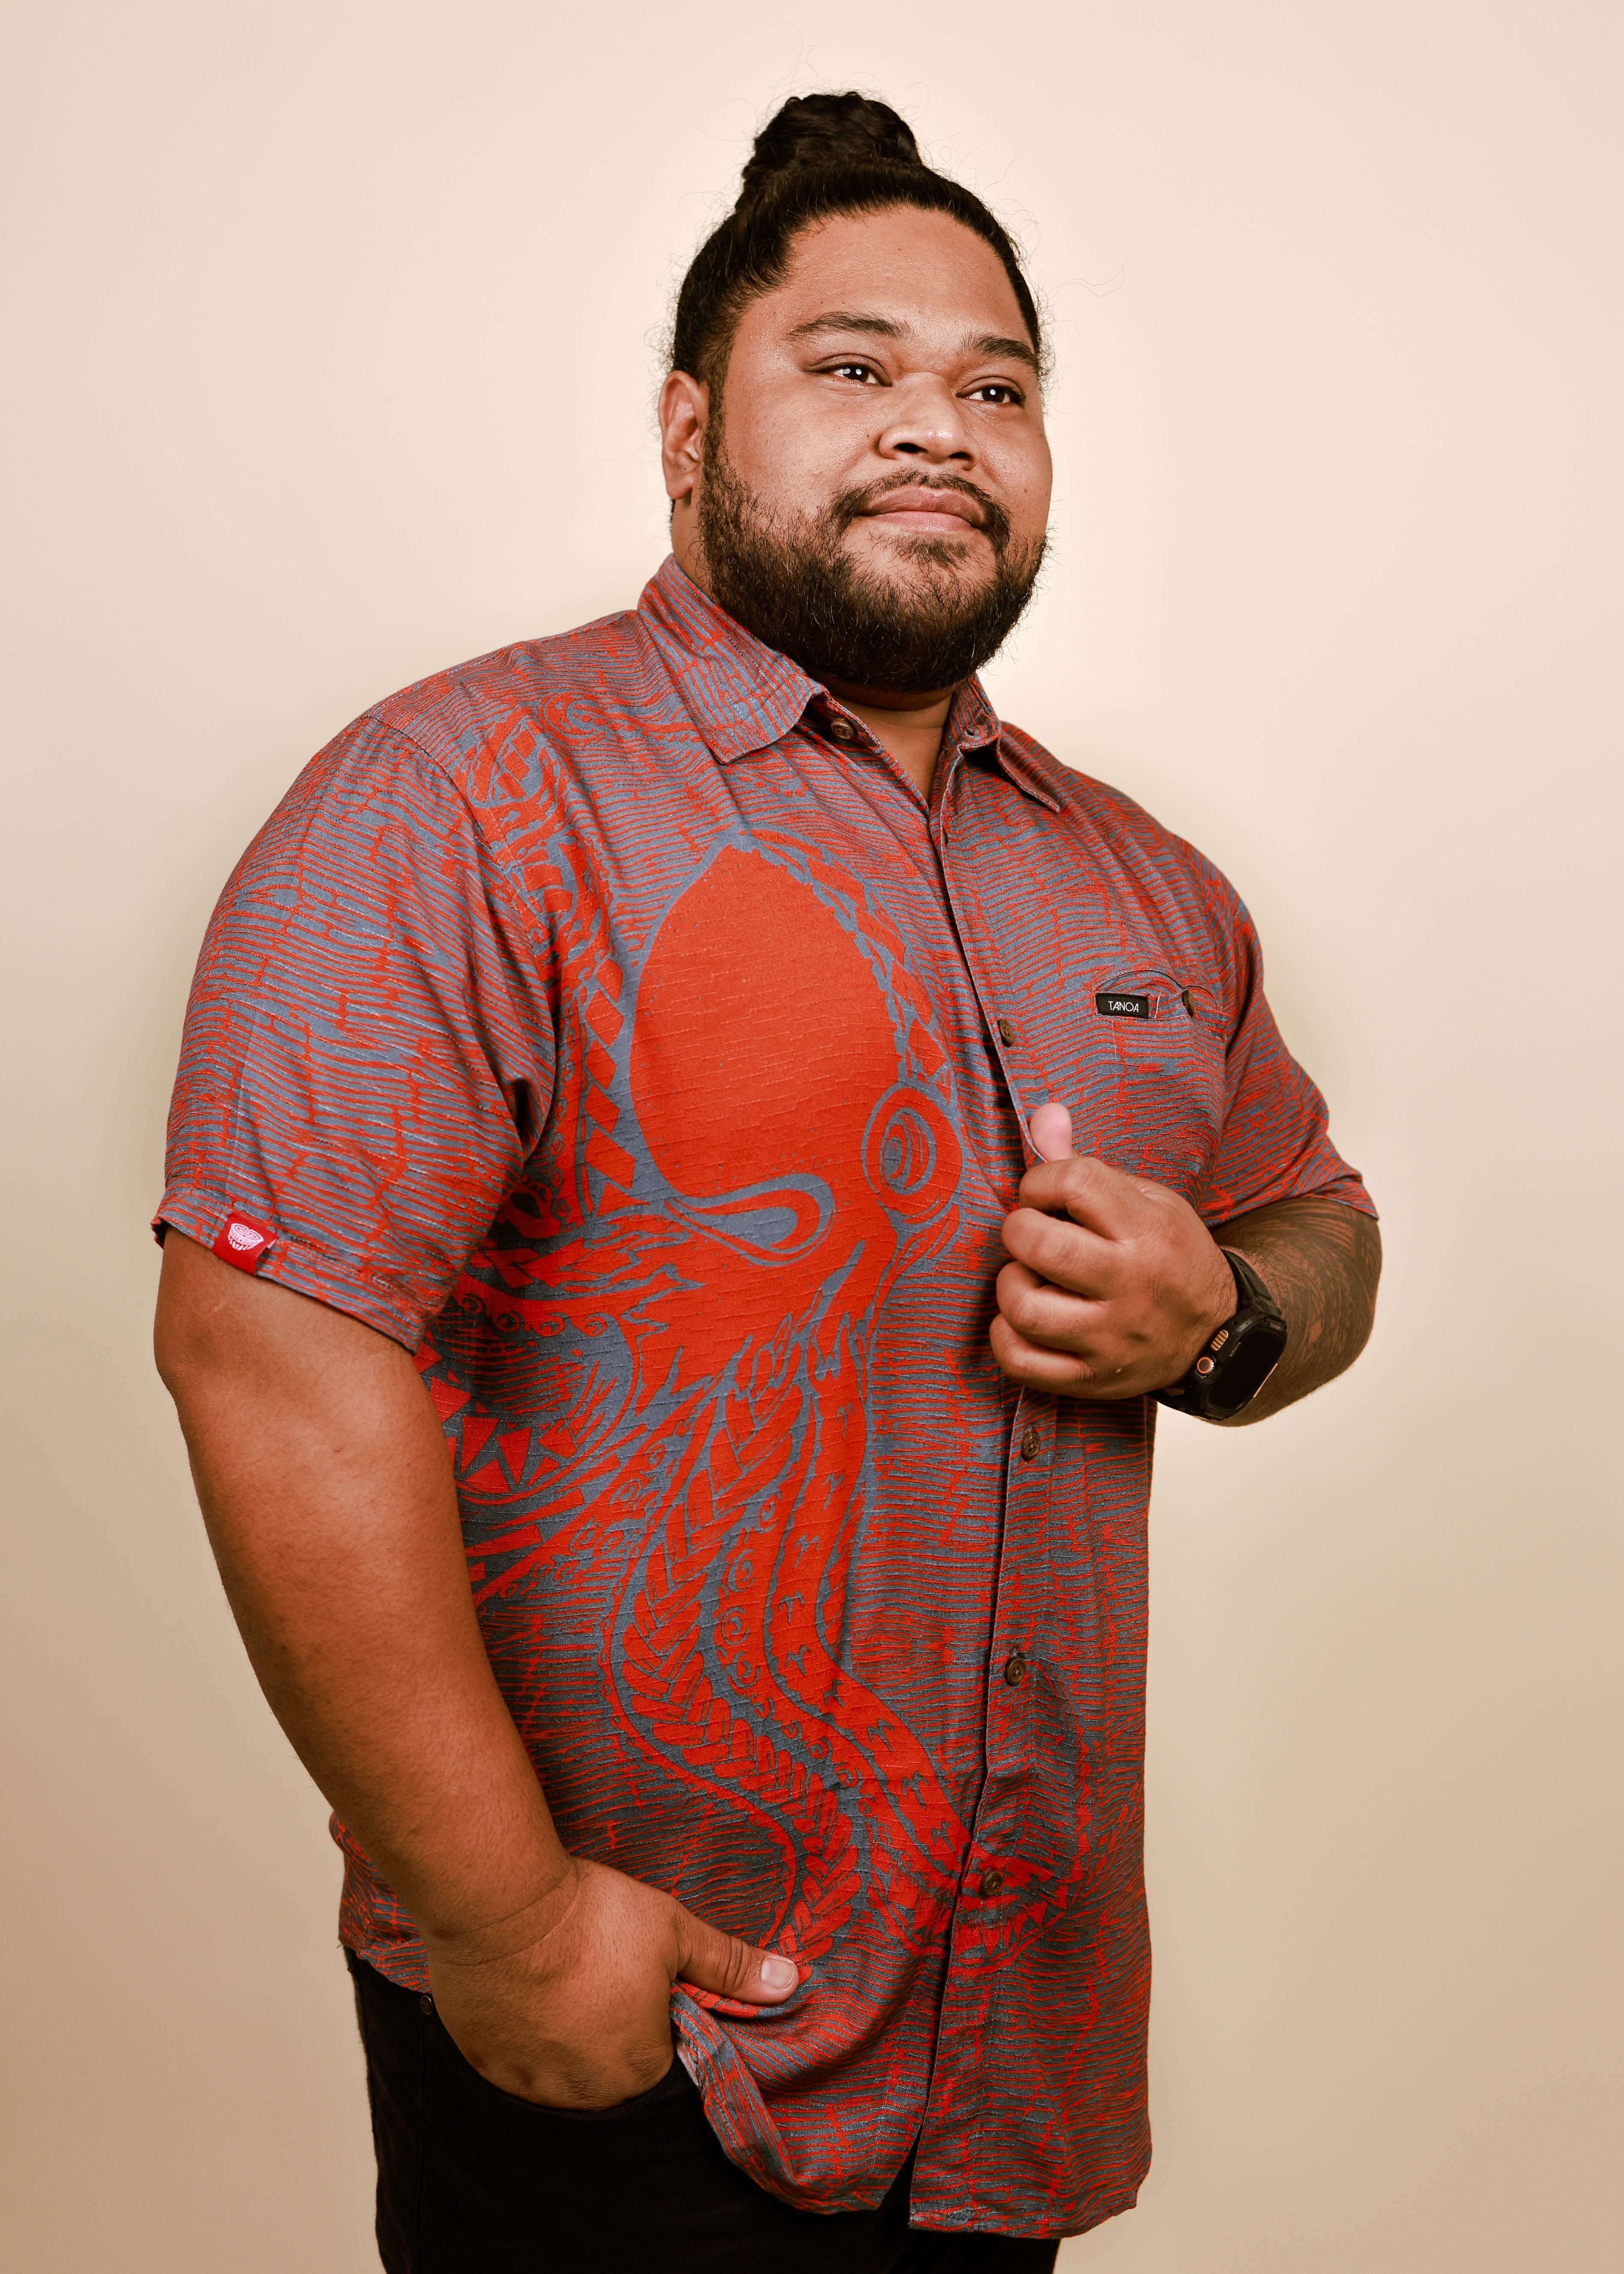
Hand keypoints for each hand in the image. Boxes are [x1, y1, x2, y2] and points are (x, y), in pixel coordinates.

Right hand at [421, 1857, 797, 2108]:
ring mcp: (527, 2083)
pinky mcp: (484, 2063)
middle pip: (608, 2069)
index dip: (653, 2015)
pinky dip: (521, 2034)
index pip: (660, 2056)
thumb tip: (790, 1982)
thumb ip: (729, 1966)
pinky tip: (524, 1991)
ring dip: (563, 2037)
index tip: (638, 1979)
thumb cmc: (594, 1918)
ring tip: (561, 1978)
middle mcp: (582, 2094)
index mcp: (636, 2070)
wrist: (501, 1904)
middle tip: (598, 1971)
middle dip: (609, 2029)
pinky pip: (513, 2062)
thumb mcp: (674, 1931)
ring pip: (558, 2070)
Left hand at [990, 1102, 1234, 1399]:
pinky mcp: (1093, 1379)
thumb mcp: (1146, 1200)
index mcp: (1148, 1228)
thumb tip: (1042, 1114)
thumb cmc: (1168, 1254)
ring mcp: (1112, 1337)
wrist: (1215, 1334)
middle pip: (1041, 1245)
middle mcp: (1132, 1284)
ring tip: (1029, 1278)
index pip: (1074, 1181)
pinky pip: (1021, 1362)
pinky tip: (1023, 1320)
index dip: (1040, 1181)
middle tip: (1030, 1234)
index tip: (1044, 1195)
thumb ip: (1085, 1163)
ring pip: (1025, 1307)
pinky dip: (1006, 1337)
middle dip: (1018, 1229)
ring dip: (1011, 1284)